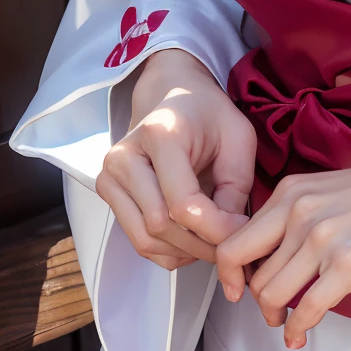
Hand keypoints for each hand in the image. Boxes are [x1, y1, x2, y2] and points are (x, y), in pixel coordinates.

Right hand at [97, 48, 255, 270]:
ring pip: (146, 240)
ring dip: (185, 253)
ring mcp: (110, 176)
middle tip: (232, 246)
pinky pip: (138, 240)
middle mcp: (125, 156)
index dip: (215, 228)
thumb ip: (234, 190)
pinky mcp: (108, 193)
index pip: (182, 203)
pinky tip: (193, 239)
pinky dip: (168, 251)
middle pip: (160, 225)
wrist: (175, 97)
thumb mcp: (238, 140)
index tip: (242, 230)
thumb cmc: (210, 116)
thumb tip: (225, 237)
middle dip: (202, 245)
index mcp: (160, 134)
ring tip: (214, 243)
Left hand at [215, 141, 350, 347]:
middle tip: (273, 313)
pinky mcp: (349, 263)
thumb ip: (298, 216)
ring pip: (273, 294)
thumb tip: (277, 256)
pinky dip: (298, 329)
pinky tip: (302, 336)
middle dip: (257, 302)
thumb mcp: (330, 191)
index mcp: (290, 193)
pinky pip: (307, 308)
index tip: (238, 291)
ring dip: (277, 318)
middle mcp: (298, 212)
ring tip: (289, 326)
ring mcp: (322, 238)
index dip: (230, 275)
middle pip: (252, 274)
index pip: (235, 241)